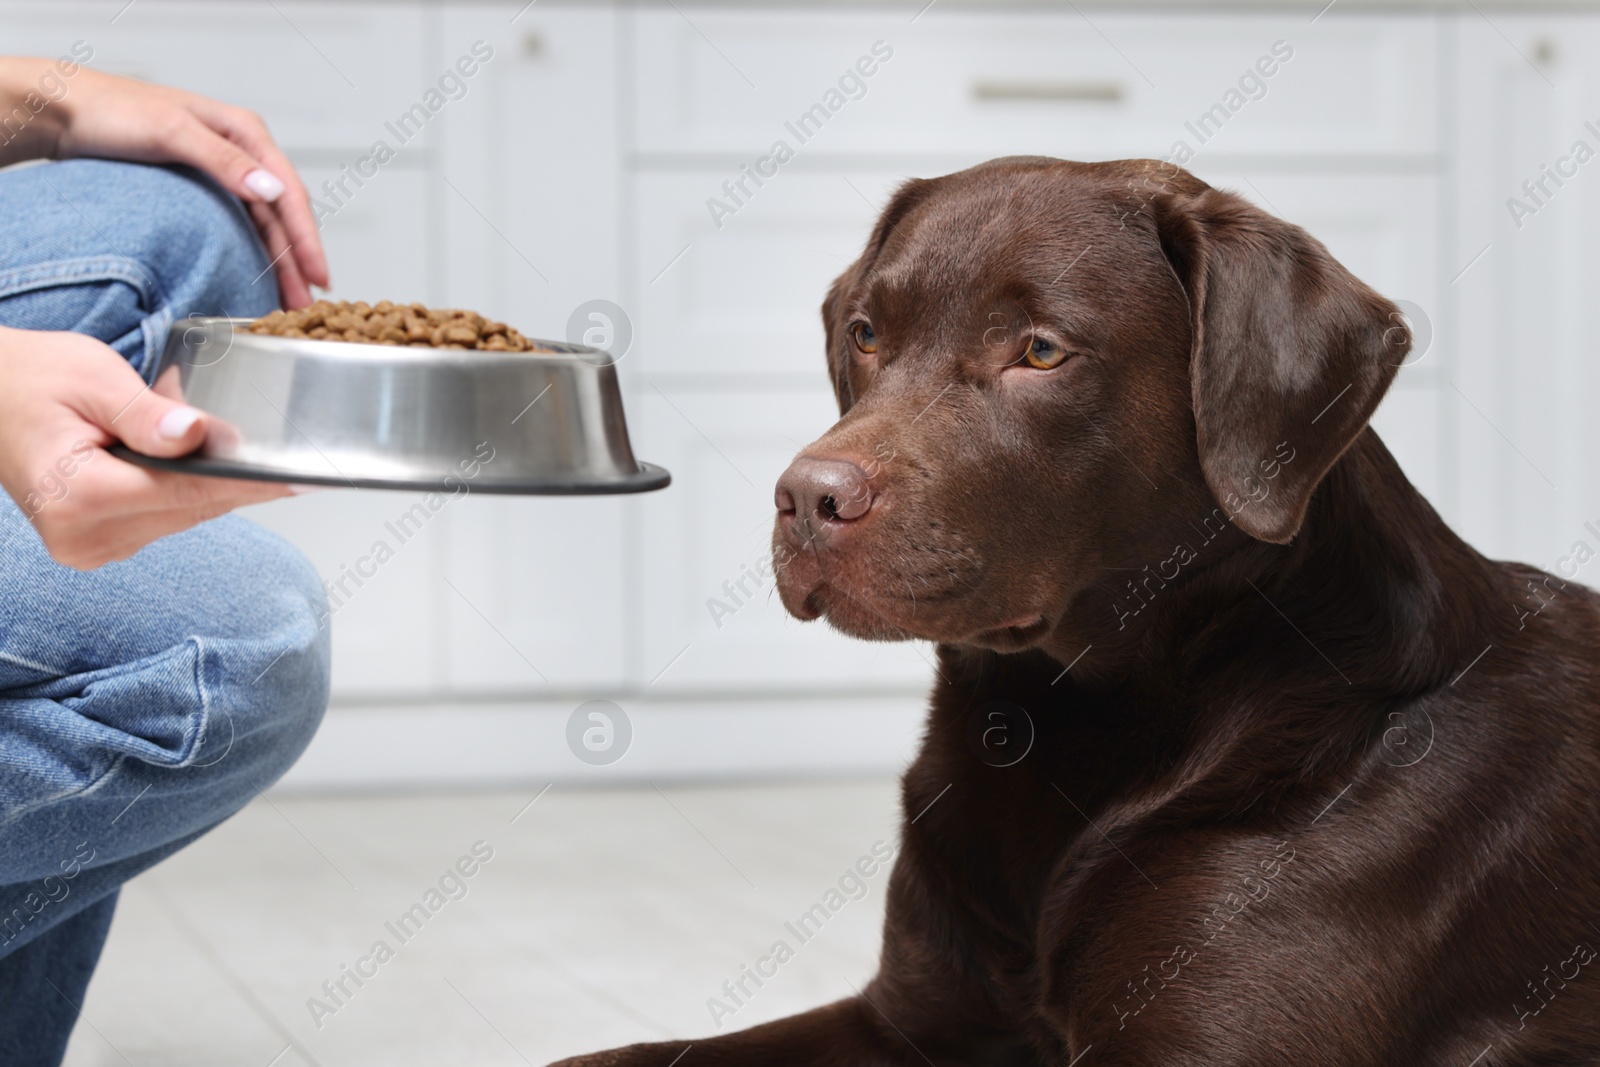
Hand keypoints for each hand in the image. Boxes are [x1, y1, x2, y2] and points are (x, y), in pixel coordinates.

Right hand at [0, 325, 291, 569]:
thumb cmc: (28, 379)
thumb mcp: (90, 378)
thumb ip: (146, 413)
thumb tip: (199, 435)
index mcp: (78, 497)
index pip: (189, 492)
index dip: (249, 481)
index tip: (300, 477)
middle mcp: (84, 535)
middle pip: (192, 509)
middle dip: (235, 478)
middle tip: (280, 449)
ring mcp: (91, 546)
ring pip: (185, 516)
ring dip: (210, 484)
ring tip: (218, 445)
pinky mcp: (99, 543)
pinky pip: (166, 518)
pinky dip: (185, 491)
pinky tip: (189, 462)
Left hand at [28, 61, 328, 307]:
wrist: (62, 111)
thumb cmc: (111, 112)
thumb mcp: (170, 131)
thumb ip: (223, 160)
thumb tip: (271, 190)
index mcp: (244, 132)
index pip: (290, 194)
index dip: (307, 240)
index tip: (318, 277)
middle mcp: (240, 150)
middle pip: (282, 214)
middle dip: (297, 261)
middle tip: (306, 305)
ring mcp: (223, 169)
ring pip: (264, 223)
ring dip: (279, 262)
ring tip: (288, 301)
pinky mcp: (202, 186)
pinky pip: (241, 224)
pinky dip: (253, 252)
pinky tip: (257, 274)